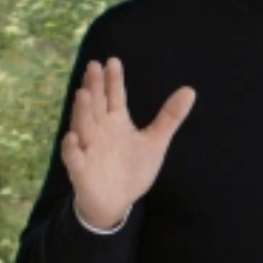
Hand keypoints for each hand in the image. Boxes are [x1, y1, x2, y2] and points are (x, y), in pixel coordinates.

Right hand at [61, 58, 195, 229]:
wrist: (116, 201)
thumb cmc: (132, 168)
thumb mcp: (155, 141)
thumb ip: (170, 116)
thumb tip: (190, 90)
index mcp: (117, 122)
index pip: (114, 97)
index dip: (114, 80)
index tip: (113, 61)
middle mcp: (100, 131)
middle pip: (96, 105)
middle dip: (95, 87)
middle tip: (94, 66)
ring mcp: (88, 149)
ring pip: (83, 126)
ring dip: (82, 111)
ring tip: (83, 93)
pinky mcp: (80, 169)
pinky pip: (74, 157)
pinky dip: (72, 148)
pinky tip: (73, 137)